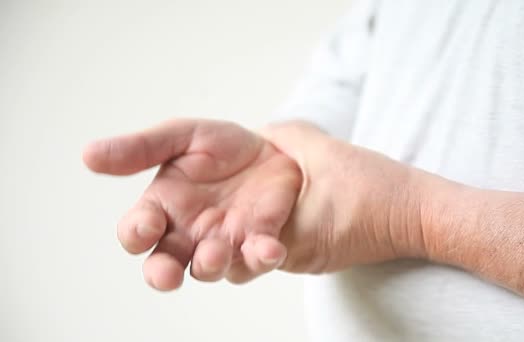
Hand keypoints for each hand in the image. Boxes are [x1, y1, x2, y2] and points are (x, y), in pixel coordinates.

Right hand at [83, 119, 425, 289]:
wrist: (278, 150)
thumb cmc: (227, 147)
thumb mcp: (185, 136)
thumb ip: (142, 147)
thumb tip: (88, 155)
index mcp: (166, 205)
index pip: (139, 228)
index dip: (136, 231)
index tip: (144, 225)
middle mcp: (190, 232)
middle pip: (166, 264)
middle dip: (162, 273)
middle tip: (166, 274)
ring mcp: (225, 242)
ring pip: (209, 268)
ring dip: (210, 264)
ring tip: (215, 253)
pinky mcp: (260, 245)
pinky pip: (256, 259)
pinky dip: (261, 256)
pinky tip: (267, 247)